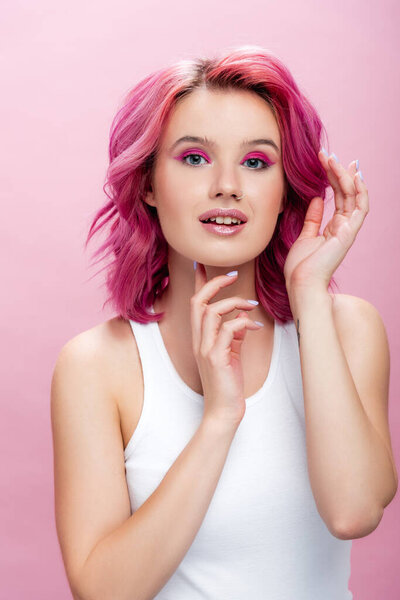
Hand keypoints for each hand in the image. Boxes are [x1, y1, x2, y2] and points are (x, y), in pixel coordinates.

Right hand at [191, 263, 262, 427]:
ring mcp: (205, 349)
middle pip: (198, 301)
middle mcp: (198, 340)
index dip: (199, 282)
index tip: (203, 264)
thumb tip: (243, 319)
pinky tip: (256, 328)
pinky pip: (228, 331)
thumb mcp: (230, 354)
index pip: (195, 303)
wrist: (224, 411)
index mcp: (200, 338)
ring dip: (234, 303)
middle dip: (214, 283)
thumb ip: (233, 335)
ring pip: (211, 312)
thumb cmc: (227, 383)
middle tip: (233, 275)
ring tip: (252, 305)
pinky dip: (243, 324)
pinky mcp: (216, 358)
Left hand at [283, 151, 368, 293]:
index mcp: (334, 228)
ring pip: (354, 196)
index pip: (339, 197)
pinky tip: (352, 174)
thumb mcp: (304, 236)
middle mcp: (344, 227)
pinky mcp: (349, 233)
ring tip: (332, 159)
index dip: (333, 178)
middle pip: (347, 193)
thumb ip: (312, 218)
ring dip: (345, 175)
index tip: (325, 161)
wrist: (300, 284)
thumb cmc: (300, 267)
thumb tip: (316, 198)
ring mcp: (348, 230)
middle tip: (327, 154)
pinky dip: (359, 190)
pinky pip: (360, 207)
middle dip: (338, 171)